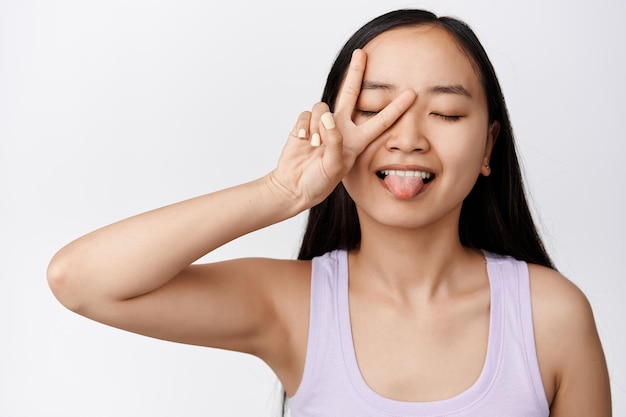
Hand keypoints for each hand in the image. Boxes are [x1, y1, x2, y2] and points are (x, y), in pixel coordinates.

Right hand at [268, 49, 415, 209]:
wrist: (293, 187)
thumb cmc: (317, 183)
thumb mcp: (334, 167)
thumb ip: (335, 141)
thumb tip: (328, 117)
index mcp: (356, 141)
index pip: (381, 121)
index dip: (396, 107)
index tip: (411, 94)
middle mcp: (341, 128)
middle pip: (351, 93)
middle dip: (356, 72)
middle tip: (362, 53)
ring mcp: (322, 125)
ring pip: (323, 107)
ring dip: (317, 126)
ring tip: (314, 146)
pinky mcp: (304, 124)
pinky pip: (306, 115)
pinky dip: (303, 128)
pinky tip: (301, 143)